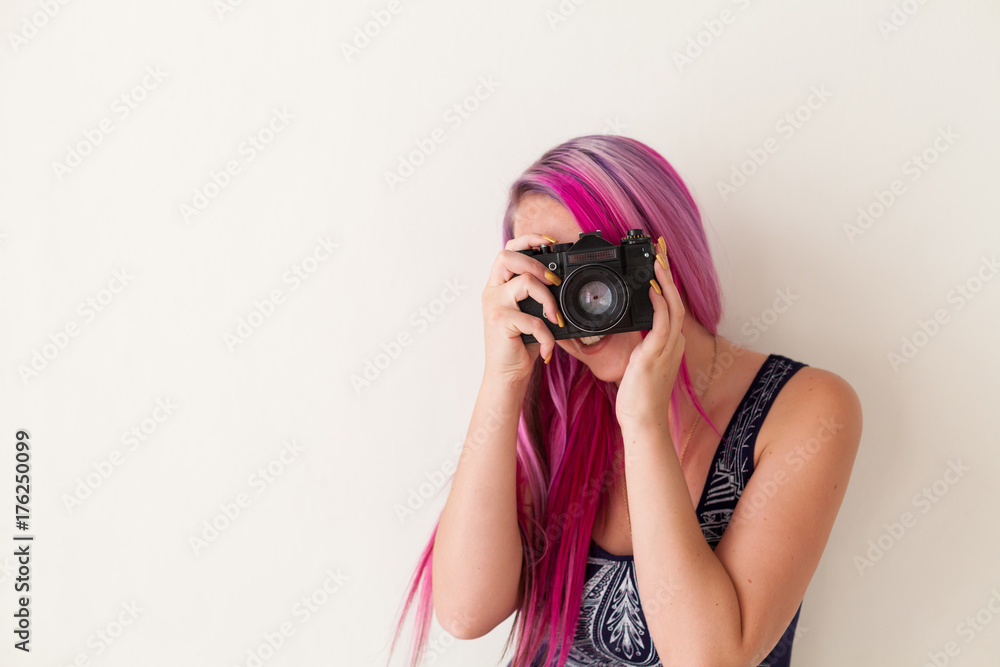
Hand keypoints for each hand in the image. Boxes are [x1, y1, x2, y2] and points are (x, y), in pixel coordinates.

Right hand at [481, 233, 564, 384]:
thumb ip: (536, 296)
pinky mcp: (500, 322)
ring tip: (554, 317)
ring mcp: (494, 305)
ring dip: (547, 299)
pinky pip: (533, 319)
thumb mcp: (530, 314)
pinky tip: (548, 347)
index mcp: (498, 286)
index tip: (549, 243)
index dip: (528, 240)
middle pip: (508, 256)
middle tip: (553, 282)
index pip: (508, 250)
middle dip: (536, 264)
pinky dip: (547, 335)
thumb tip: (560, 281)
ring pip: (525, 282)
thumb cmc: (520, 344)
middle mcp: (492, 292)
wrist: (507, 375)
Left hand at [615, 237, 685, 427]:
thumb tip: (633, 331)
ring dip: (665, 281)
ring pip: (673, 305)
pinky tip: (650, 288)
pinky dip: (658, 302)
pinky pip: (662, 321)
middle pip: (677, 300)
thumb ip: (641, 347)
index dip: (667, 284)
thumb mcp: (640, 365)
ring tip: (656, 260)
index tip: (659, 264)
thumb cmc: (639, 397)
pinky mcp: (656, 353)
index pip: (672, 307)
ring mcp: (668, 348)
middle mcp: (674, 344)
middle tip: (660, 251)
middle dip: (668, 274)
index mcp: (670, 345)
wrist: (643, 420)